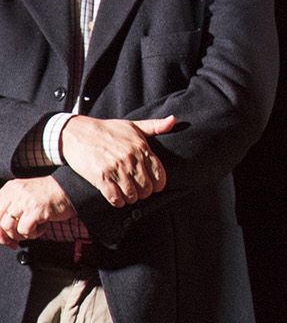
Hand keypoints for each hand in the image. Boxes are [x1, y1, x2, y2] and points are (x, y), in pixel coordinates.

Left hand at [0, 177, 74, 247]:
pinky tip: (41, 228)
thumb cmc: (49, 195)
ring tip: (31, 231)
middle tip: (12, 242)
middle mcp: (15, 193)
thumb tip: (1, 230)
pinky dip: (33, 234)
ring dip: (19, 235)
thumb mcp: (25, 195)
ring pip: (8, 227)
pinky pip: (25, 230)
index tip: (2, 238)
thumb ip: (11, 206)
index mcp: (10, 189)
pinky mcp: (36, 210)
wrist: (71, 189)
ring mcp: (25, 201)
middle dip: (4, 236)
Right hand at [60, 114, 174, 207]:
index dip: (158, 184)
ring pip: (132, 194)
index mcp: (141, 147)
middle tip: (139, 192)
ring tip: (128, 195)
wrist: (77, 133)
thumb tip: (173, 120)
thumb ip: (155, 126)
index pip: (159, 173)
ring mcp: (116, 169)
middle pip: (146, 187)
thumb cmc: (107, 129)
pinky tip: (117, 199)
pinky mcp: (100, 177)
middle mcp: (131, 159)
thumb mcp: (133, 125)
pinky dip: (118, 201)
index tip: (155, 186)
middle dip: (144, 192)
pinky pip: (114, 197)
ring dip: (131, 198)